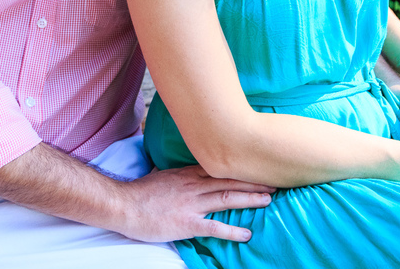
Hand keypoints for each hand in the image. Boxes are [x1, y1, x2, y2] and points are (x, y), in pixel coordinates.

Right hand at [117, 165, 273, 242]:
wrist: (124, 205)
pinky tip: (246, 234)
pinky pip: (214, 227)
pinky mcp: (187, 223)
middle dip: (254, 180)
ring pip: (227, 198)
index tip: (258, 165)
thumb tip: (185, 170)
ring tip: (269, 198)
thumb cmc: (141, 192)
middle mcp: (194, 185)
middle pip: (230, 180)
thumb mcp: (162, 175)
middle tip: (275, 179)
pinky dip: (232, 230)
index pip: (221, 167)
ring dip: (250, 198)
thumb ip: (178, 174)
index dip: (242, 167)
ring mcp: (192, 204)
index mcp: (189, 173)